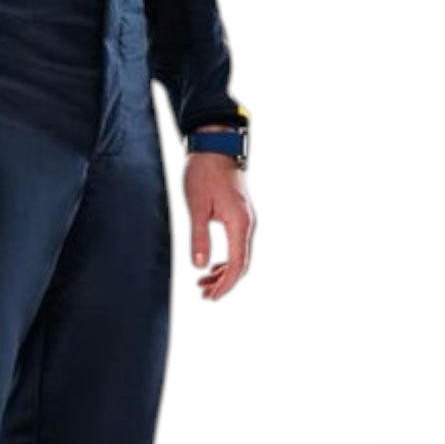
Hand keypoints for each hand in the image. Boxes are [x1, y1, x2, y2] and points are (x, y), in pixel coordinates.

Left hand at [184, 151, 253, 300]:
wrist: (215, 146)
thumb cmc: (204, 172)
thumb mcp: (196, 206)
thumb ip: (199, 237)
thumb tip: (200, 266)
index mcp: (239, 223)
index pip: (237, 264)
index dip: (225, 284)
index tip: (211, 297)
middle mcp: (248, 223)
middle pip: (241, 264)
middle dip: (224, 282)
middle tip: (204, 295)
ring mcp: (246, 219)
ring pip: (240, 255)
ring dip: (223, 272)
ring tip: (203, 284)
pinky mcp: (240, 215)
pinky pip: (238, 245)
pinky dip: (226, 259)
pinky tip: (211, 265)